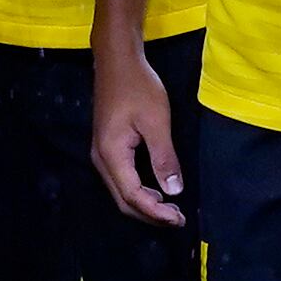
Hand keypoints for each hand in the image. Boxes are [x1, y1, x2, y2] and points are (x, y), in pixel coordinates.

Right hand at [88, 45, 186, 226]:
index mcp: (112, 154)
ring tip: (171, 210)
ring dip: (145, 205)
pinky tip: (157, 191)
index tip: (178, 219)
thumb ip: (164, 157)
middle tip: (178, 219)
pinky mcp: (107, 148)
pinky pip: (121, 180)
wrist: (116, 61)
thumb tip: (174, 190)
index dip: (155, 212)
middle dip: (150, 215)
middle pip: (123, 200)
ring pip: (121, 192)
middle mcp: (102, 159)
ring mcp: (102, 154)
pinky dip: (139, 191)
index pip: (132, 196)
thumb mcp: (156, 121)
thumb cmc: (138, 86)